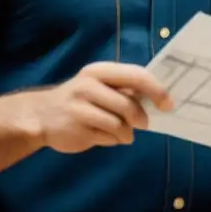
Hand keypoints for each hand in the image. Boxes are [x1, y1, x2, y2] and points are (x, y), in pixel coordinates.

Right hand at [32, 62, 173, 153]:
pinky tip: (108, 136)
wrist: (42, 114)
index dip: (156, 90)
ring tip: (124, 134)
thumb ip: (124, 88)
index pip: (136, 75)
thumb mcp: (100, 85)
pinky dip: (115, 140)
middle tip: (144, 124)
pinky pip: (108, 137)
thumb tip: (158, 98)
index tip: (168, 103)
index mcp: (100, 71)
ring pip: (119, 124)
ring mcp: (80, 108)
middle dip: (141, 117)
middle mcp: (88, 86)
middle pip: (128, 104)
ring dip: (127, 133)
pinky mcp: (77, 129)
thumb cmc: (80, 98)